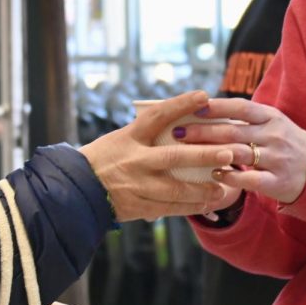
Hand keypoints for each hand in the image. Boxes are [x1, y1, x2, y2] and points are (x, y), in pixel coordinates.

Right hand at [78, 91, 236, 221]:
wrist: (76, 189)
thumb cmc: (105, 158)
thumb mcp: (121, 138)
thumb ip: (148, 134)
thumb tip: (184, 121)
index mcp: (129, 137)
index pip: (157, 116)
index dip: (181, 104)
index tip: (204, 96)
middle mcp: (134, 160)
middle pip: (173, 157)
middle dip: (203, 155)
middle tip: (228, 152)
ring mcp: (136, 185)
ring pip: (176, 189)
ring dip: (203, 189)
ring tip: (224, 186)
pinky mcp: (138, 206)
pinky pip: (170, 208)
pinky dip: (191, 207)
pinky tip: (208, 204)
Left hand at [175, 97, 305, 204]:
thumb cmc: (284, 142)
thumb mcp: (271, 123)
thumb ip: (244, 118)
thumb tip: (203, 108)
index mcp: (271, 116)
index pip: (240, 108)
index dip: (215, 107)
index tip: (192, 108)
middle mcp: (274, 135)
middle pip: (232, 132)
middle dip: (202, 132)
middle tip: (178, 133)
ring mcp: (277, 159)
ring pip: (237, 154)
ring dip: (210, 153)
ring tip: (188, 153)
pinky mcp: (277, 181)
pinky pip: (249, 179)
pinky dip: (229, 176)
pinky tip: (214, 174)